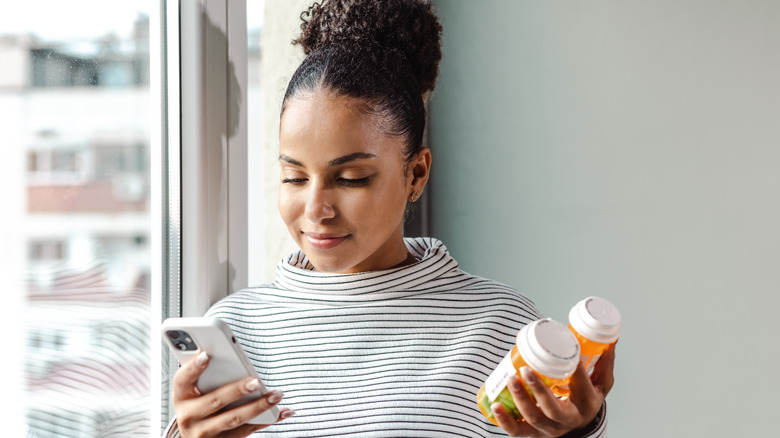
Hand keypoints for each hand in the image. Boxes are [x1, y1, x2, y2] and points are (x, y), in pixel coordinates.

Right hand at [173, 352, 294, 437]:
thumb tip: (226, 352)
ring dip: (258, 406)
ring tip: (276, 395)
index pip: (182, 379)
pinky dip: (267, 420)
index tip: (206, 356)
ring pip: (235, 418)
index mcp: (182, 396)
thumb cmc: (197, 405)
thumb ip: (206, 373)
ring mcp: (205, 432)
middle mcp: (189, 416)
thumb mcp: (193, 391)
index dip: (193, 368)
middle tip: (256, 381)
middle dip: (237, 390)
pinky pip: (248, 430)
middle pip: (215, 400)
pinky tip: (282, 411)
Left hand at [491, 343, 615, 436]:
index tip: (567, 352)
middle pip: (553, 409)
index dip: (575, 371)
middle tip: (526, 370)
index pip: (582, 386)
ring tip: (510, 379)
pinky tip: (495, 405)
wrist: (579, 423)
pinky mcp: (534, 434)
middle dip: (539, 391)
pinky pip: (518, 432)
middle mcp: (569, 420)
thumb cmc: (586, 397)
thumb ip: (604, 361)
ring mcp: (550, 429)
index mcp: (587, 404)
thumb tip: (611, 338)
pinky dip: (505, 420)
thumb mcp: (601, 382)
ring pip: (534, 419)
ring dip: (520, 400)